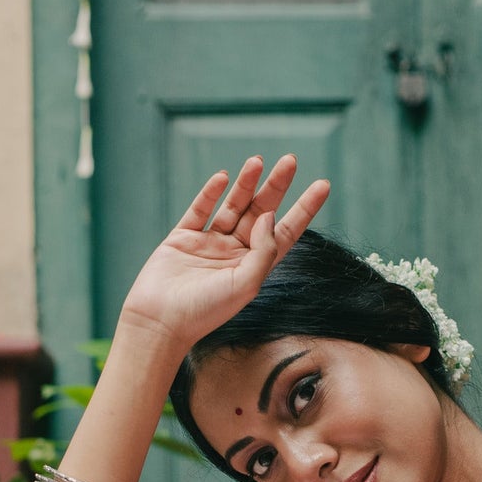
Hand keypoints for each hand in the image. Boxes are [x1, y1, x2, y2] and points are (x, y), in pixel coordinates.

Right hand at [120, 155, 329, 350]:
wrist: (159, 321)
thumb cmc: (205, 311)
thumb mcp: (246, 284)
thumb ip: (263, 250)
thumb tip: (269, 216)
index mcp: (254, 267)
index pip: (285, 232)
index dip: (304, 209)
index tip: (322, 185)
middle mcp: (234, 253)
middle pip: (261, 212)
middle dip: (276, 187)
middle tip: (291, 161)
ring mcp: (208, 244)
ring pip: (232, 207)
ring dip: (246, 183)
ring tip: (258, 161)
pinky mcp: (182, 238)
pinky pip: (200, 210)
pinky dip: (210, 192)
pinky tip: (224, 177)